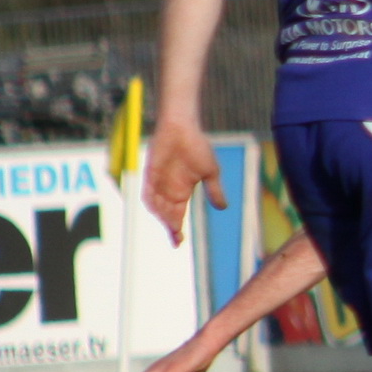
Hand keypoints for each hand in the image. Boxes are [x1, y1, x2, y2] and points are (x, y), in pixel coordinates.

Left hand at [141, 118, 223, 245]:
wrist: (183, 128)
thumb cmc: (198, 147)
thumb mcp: (210, 172)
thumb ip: (215, 190)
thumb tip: (223, 207)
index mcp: (182, 192)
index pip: (177, 216)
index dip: (176, 229)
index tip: (179, 242)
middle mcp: (168, 190)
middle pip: (166, 214)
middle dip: (170, 227)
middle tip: (176, 239)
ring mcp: (158, 182)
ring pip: (156, 207)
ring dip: (162, 217)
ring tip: (170, 226)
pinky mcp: (150, 173)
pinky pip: (147, 192)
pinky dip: (151, 203)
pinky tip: (157, 210)